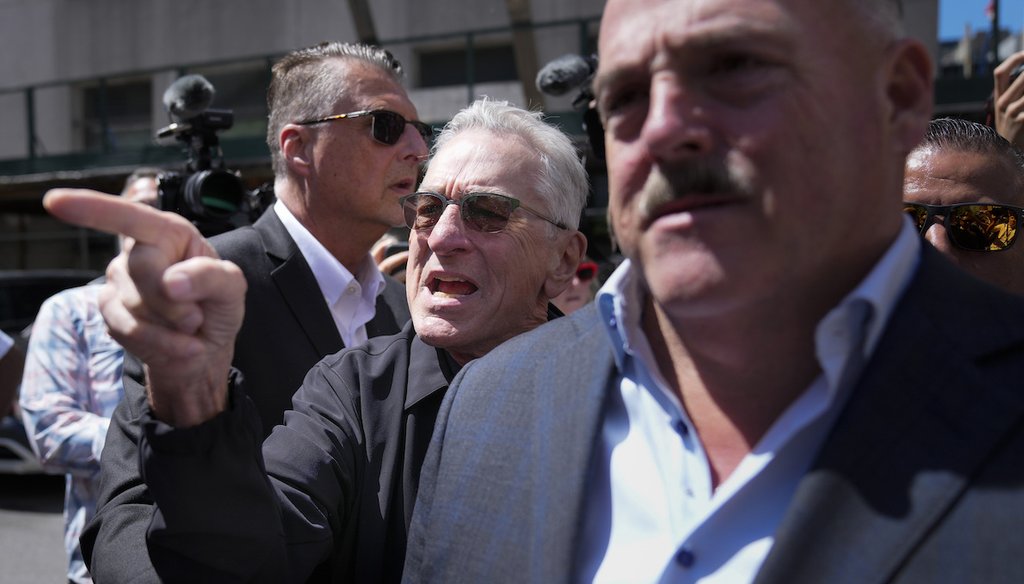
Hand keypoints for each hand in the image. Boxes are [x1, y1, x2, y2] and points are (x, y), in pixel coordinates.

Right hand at [44, 189, 245, 426]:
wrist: (204, 349)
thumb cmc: (217, 308)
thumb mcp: (232, 289)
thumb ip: (210, 277)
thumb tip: (171, 281)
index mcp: (169, 233)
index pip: (130, 217)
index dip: (94, 208)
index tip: (54, 201)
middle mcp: (138, 252)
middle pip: (144, 270)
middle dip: (176, 301)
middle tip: (196, 314)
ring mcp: (118, 281)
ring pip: (136, 304)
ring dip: (172, 325)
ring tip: (188, 325)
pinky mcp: (109, 311)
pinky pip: (130, 329)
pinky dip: (162, 342)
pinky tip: (180, 344)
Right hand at [993, 51, 1023, 147]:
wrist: (1010, 153)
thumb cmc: (1015, 127)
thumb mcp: (1009, 109)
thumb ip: (1016, 92)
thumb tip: (1023, 75)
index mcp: (999, 98)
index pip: (1000, 72)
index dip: (1014, 59)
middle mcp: (1002, 104)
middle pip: (1021, 78)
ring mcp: (1011, 113)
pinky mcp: (1021, 122)